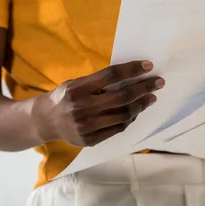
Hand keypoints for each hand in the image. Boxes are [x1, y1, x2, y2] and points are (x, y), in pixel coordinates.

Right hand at [34, 61, 163, 146]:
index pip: (111, 75)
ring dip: (141, 104)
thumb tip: (131, 75)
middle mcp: (82, 108)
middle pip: (122, 96)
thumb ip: (99, 81)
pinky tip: (136, 110)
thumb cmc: (65, 96)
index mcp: (78, 88)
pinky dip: (130, 118)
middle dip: (144, 87)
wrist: (45, 121)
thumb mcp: (77, 83)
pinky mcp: (90, 140)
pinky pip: (118, 128)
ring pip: (124, 114)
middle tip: (158, 82)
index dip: (132, 69)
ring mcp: (87, 126)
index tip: (148, 65)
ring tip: (151, 97)